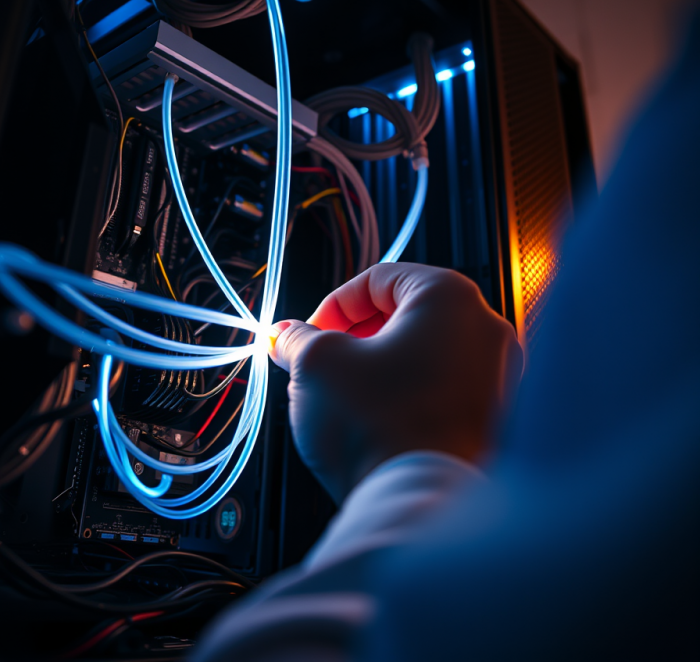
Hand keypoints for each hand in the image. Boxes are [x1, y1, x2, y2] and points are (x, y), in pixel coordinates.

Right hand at [269, 264, 522, 502]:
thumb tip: (287, 336)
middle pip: (403, 314)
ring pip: (422, 352)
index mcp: (450, 299)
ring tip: (345, 396)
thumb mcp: (318, 366)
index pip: (378, 279)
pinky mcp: (495, 415)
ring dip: (377, 366)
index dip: (333, 305)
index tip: (310, 333)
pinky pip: (442, 387)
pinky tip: (376, 420)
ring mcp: (499, 375)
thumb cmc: (382, 431)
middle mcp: (486, 330)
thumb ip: (299, 339)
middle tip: (322, 362)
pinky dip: (406, 392)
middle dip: (354, 337)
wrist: (421, 507)